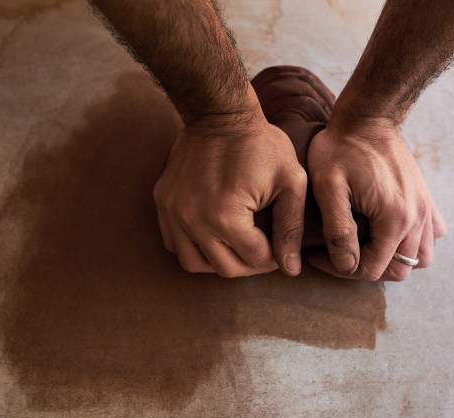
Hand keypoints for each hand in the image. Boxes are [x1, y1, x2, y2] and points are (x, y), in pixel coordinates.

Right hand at [153, 112, 307, 276]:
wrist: (220, 112)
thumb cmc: (261, 144)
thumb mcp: (291, 181)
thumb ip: (291, 228)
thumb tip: (291, 269)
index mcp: (226, 216)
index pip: (254, 259)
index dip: (273, 257)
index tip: (280, 247)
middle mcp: (193, 219)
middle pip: (225, 268)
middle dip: (250, 264)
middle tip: (263, 250)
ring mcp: (173, 211)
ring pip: (194, 263)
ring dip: (219, 261)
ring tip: (237, 247)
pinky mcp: (162, 201)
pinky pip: (173, 243)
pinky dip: (193, 248)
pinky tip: (213, 236)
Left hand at [307, 120, 446, 280]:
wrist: (366, 117)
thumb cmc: (340, 149)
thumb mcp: (328, 188)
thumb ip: (338, 230)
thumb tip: (346, 265)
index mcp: (394, 218)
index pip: (372, 269)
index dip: (341, 268)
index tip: (318, 255)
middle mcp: (417, 217)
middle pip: (400, 269)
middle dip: (367, 268)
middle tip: (340, 252)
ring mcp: (425, 208)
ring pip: (420, 257)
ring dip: (394, 260)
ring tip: (365, 247)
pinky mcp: (425, 199)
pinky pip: (431, 235)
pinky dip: (414, 242)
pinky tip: (389, 232)